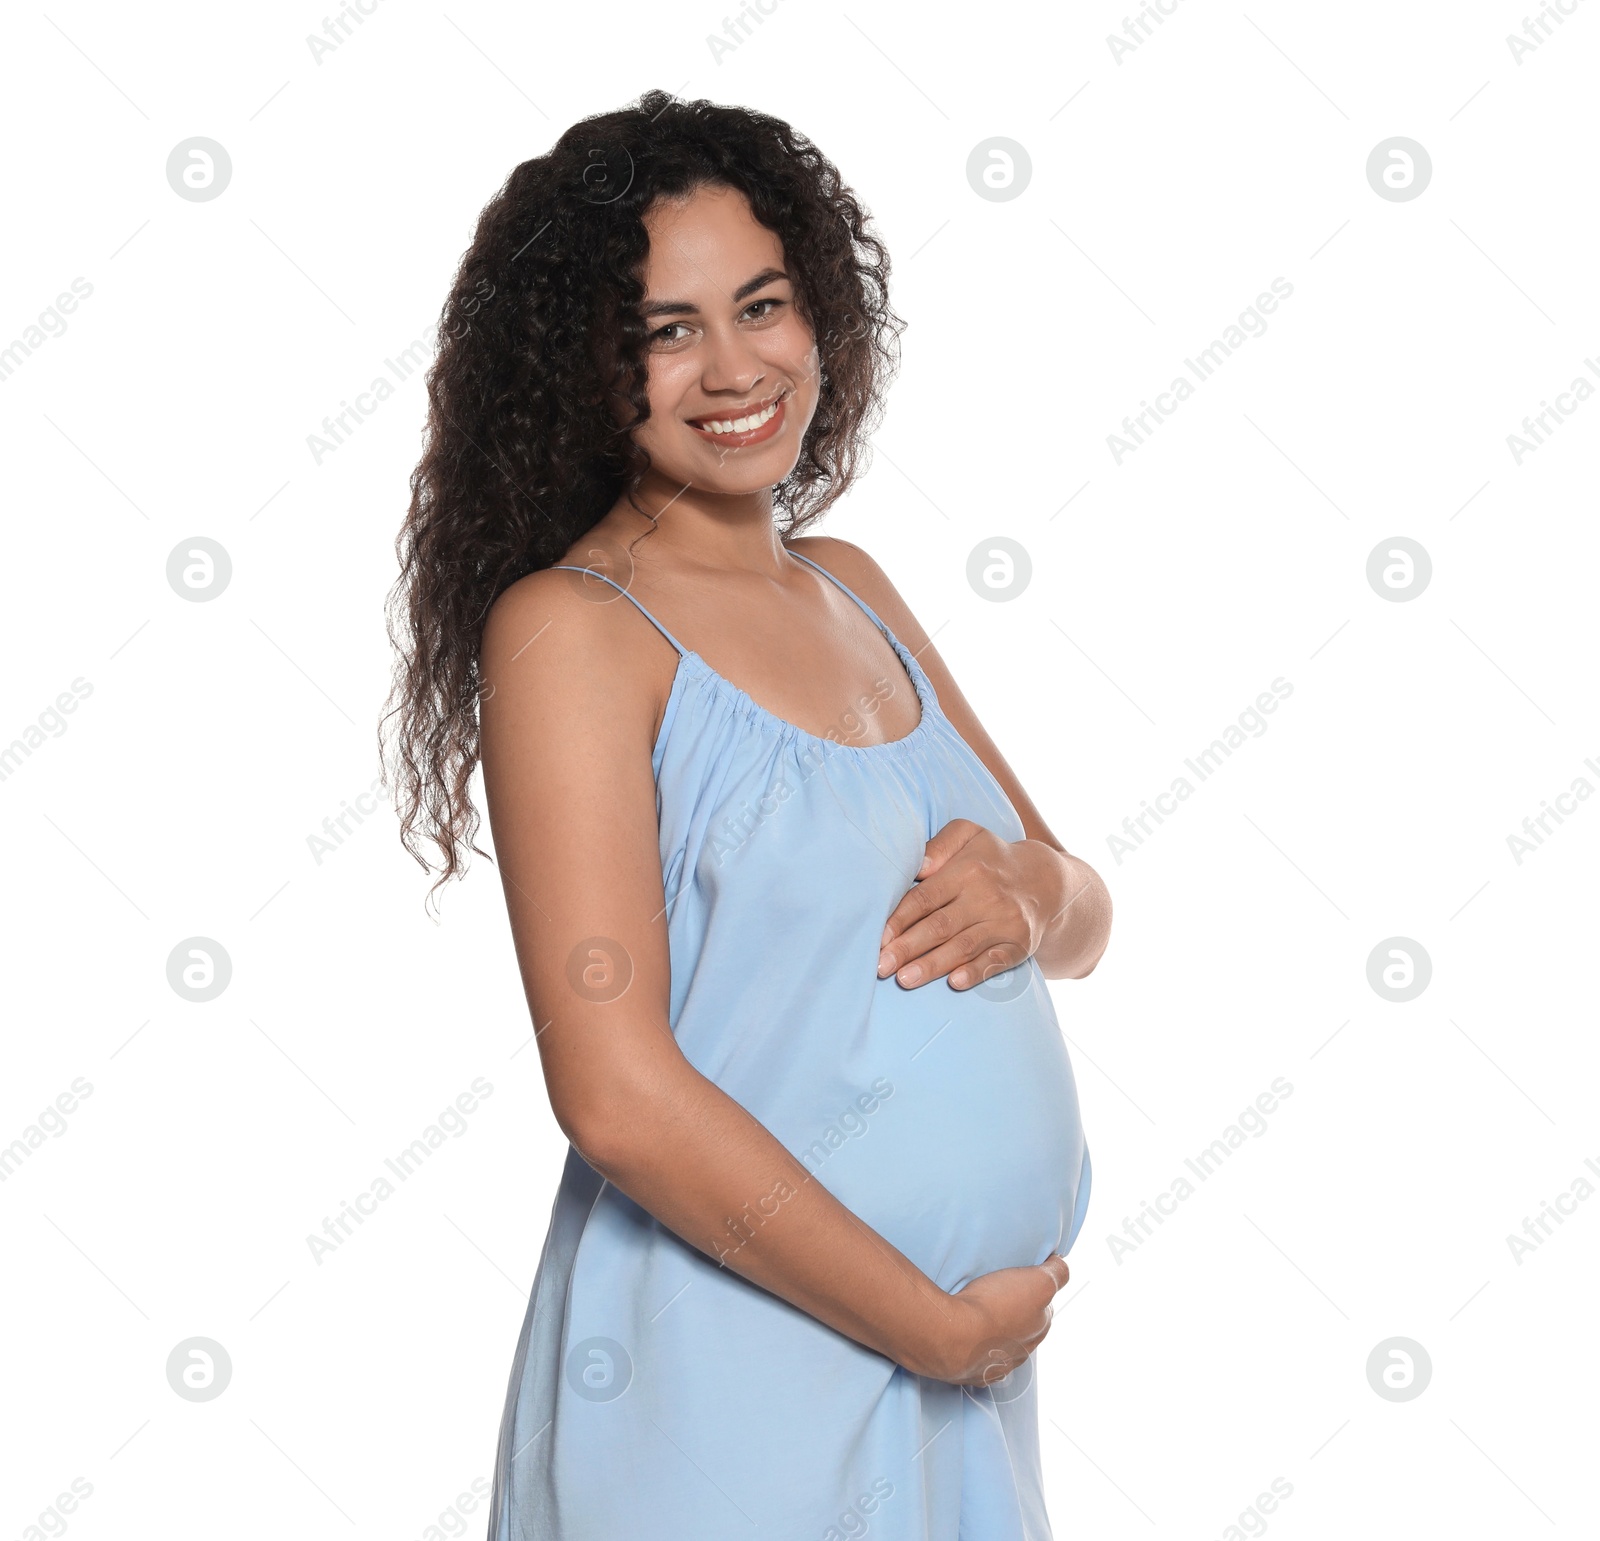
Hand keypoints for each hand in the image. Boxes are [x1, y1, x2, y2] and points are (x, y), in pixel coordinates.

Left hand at [878, 820, 1063, 989]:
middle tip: (881, 966)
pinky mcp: (1020, 944)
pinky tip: (954, 983)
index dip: (900, 919)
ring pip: (962, 947)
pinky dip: (975, 973)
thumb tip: (919, 866)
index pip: (926, 898)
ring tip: (904, 980)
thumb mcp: (968, 834)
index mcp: (967, 870)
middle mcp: (987, 897)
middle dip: (908, 948)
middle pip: (940, 926)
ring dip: (932, 966)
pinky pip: (995, 962)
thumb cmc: (991, 858)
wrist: (1045, 882)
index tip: (879, 938)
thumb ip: (939, 845)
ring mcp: (1005, 922)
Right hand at [903, 1255, 1070, 1384]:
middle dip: (1016, 1316)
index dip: (1034, 1293)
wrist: (952, 1336)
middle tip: (998, 1296)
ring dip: (995, 1335)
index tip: (1021, 1282)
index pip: (1044, 1309)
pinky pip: (978, 1364)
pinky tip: (968, 1341)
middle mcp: (1021, 1352)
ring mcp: (995, 1366)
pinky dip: (976, 1353)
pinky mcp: (970, 1374)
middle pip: (1024, 1330)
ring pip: (1001, 1348)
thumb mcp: (1038, 1282)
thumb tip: (1061, 1265)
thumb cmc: (993, 1307)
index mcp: (1038, 1329)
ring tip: (978, 1316)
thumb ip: (1057, 1273)